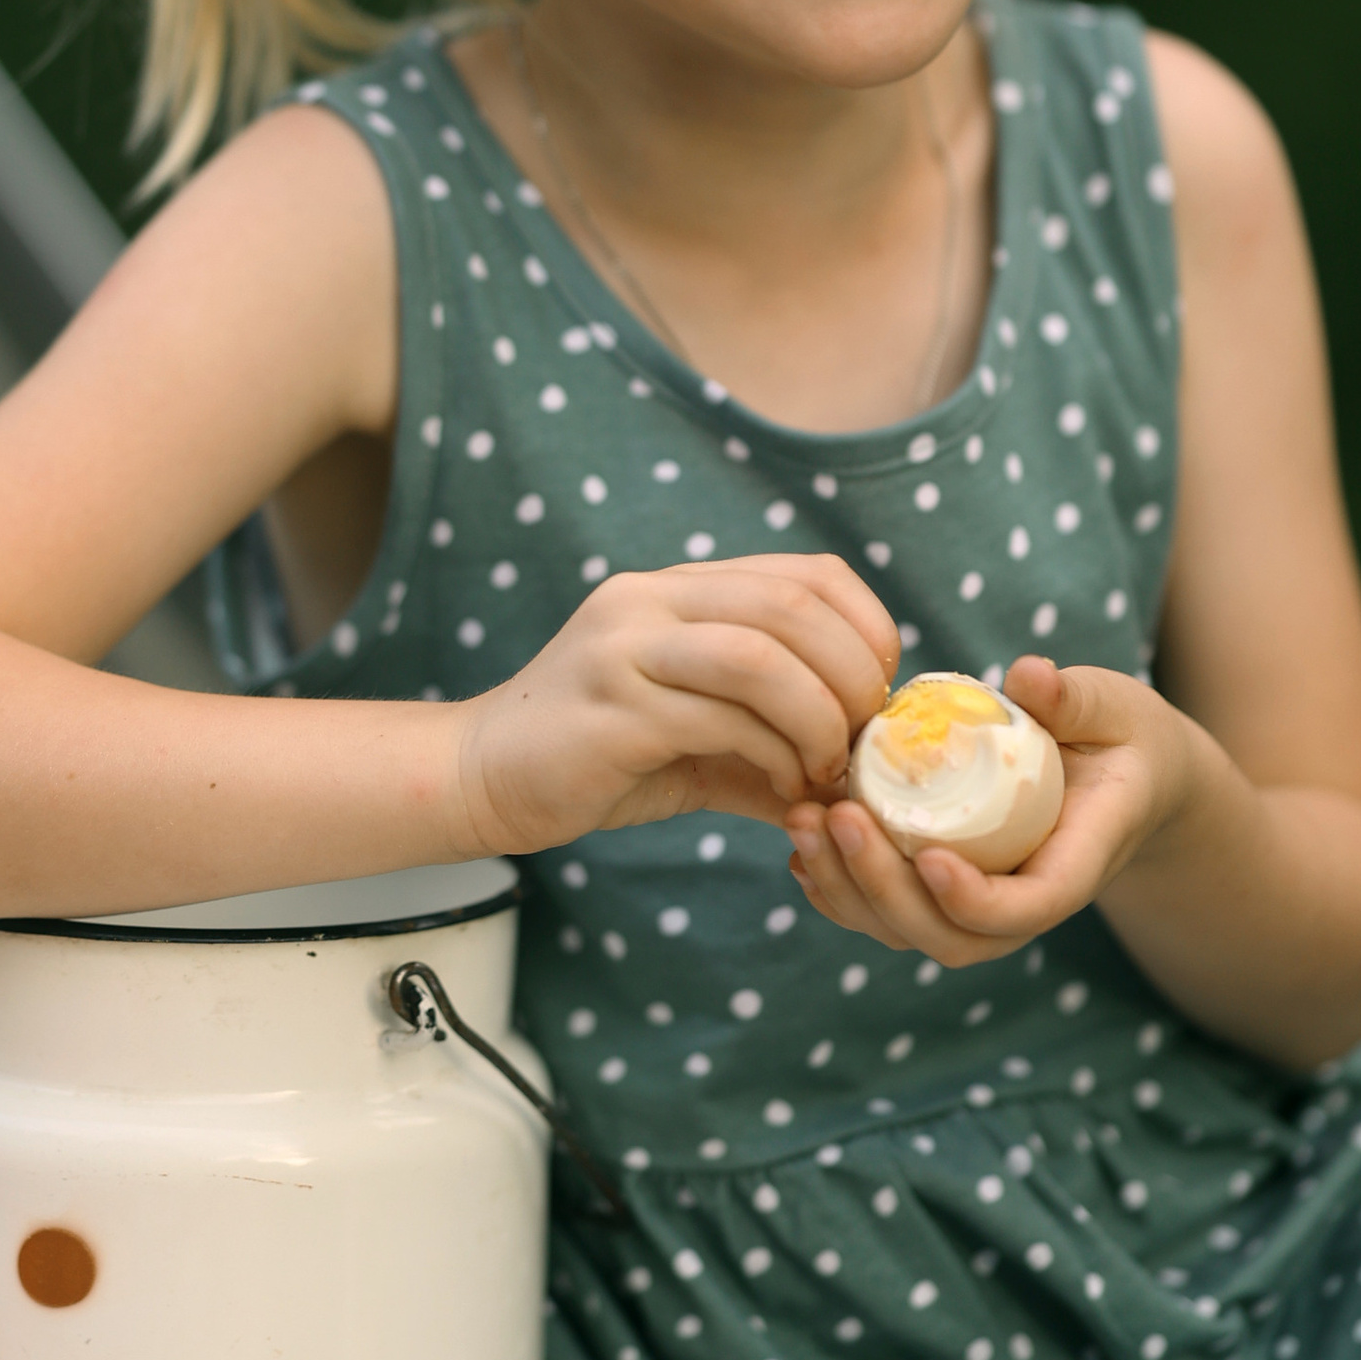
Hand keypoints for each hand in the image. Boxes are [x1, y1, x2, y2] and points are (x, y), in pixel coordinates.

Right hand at [454, 557, 896, 856]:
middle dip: (852, 673)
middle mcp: (650, 602)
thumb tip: (859, 773)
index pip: (805, 572)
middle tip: (864, 736)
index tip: (881, 689)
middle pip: (791, 604)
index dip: (866, 625)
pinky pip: (718, 719)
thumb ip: (770, 735)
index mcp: (677, 590)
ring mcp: (624, 649)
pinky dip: (771, 753)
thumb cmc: (598, 758)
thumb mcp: (698, 737)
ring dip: (817, 715)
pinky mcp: (610, 709)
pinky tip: (780, 787)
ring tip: (825, 766)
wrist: (479, 778)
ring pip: (759, 656)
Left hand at [782, 653, 1206, 970]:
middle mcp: (1025, 901)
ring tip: (803, 823)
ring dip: (848, 889)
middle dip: (885, 889)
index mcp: (1077, 862)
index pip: (1028, 908)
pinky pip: (887, 914)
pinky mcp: (945, 892)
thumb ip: (1075, 699)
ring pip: (908, 932)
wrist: (1125, 777)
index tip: (931, 857)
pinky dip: (839, 891)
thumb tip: (1030, 677)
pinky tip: (802, 849)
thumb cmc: (1120, 737)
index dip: (975, 900)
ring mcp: (981, 905)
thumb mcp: (1114, 708)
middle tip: (838, 818)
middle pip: (951, 936)